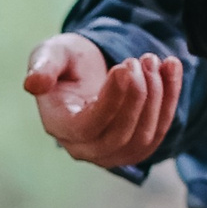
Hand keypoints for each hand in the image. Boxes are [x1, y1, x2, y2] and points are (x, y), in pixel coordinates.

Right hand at [23, 33, 182, 169]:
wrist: (86, 70)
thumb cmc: (65, 61)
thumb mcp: (51, 54)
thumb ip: (43, 66)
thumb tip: (34, 84)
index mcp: (59, 126)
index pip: (88, 126)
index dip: (111, 100)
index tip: (124, 67)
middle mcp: (84, 147)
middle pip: (119, 136)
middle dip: (138, 96)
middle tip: (142, 59)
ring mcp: (113, 152)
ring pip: (144, 137)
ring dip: (157, 96)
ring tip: (153, 60)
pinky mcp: (137, 146)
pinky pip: (160, 129)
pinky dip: (171, 97)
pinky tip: (172, 66)